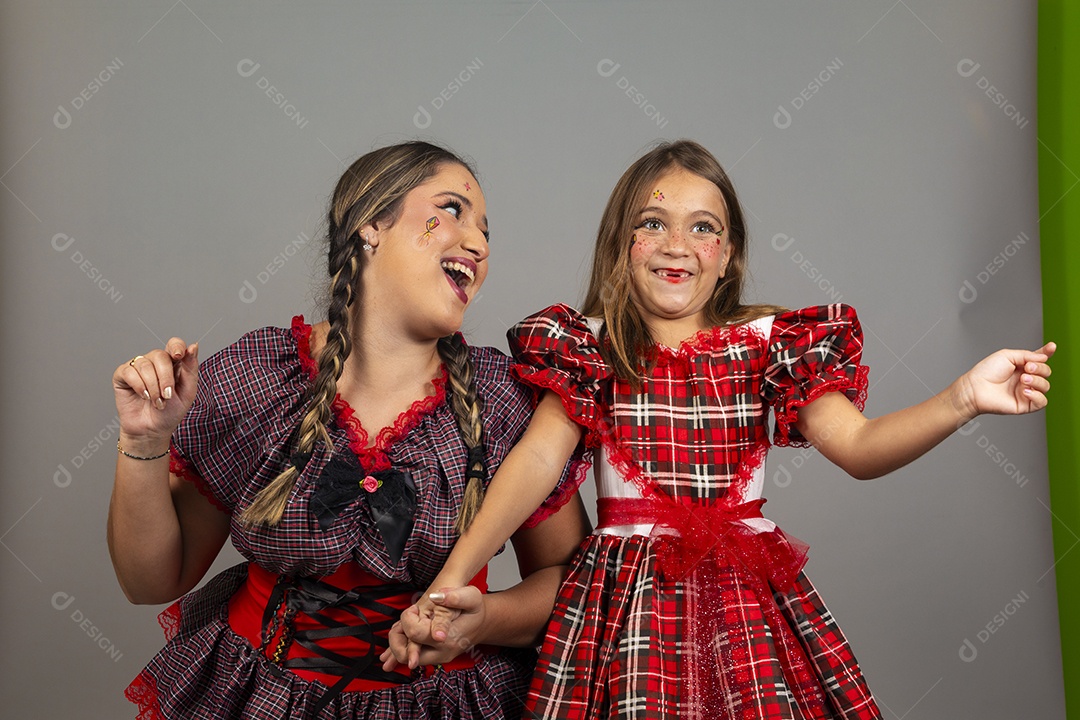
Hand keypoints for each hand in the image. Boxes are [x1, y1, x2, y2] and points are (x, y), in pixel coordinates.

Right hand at [113, 338, 198, 452]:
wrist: (152, 430)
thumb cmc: (170, 412)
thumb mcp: (187, 392)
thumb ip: (191, 369)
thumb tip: (193, 346)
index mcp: (173, 363)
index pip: (174, 344)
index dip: (176, 346)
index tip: (179, 356)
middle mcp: (154, 362)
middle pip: (159, 355)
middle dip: (165, 378)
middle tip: (167, 396)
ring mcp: (137, 367)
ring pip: (144, 365)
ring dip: (153, 387)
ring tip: (157, 402)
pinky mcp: (122, 375)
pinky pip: (129, 371)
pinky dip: (139, 386)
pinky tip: (144, 396)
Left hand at [379, 585, 484, 670]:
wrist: (483, 622)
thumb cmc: (476, 610)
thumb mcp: (471, 597)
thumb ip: (454, 596)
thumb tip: (435, 597)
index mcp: (448, 639)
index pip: (415, 634)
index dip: (408, 619)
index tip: (414, 609)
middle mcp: (441, 653)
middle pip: (405, 655)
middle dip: (396, 637)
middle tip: (403, 622)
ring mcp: (437, 657)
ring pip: (405, 659)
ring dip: (397, 644)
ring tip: (403, 627)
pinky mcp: (434, 657)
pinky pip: (411, 659)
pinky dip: (402, 650)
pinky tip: (399, 641)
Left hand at [956, 342, 1054, 417]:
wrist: (976, 388)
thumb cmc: (986, 371)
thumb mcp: (1007, 355)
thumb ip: (1027, 355)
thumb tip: (1044, 357)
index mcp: (1022, 366)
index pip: (1040, 359)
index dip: (1047, 353)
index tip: (1051, 347)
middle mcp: (1025, 378)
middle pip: (1046, 372)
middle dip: (1040, 368)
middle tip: (1027, 368)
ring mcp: (1026, 391)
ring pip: (1045, 386)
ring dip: (1037, 381)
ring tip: (1023, 379)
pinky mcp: (1025, 404)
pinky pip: (1042, 402)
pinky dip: (1037, 395)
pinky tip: (1025, 391)